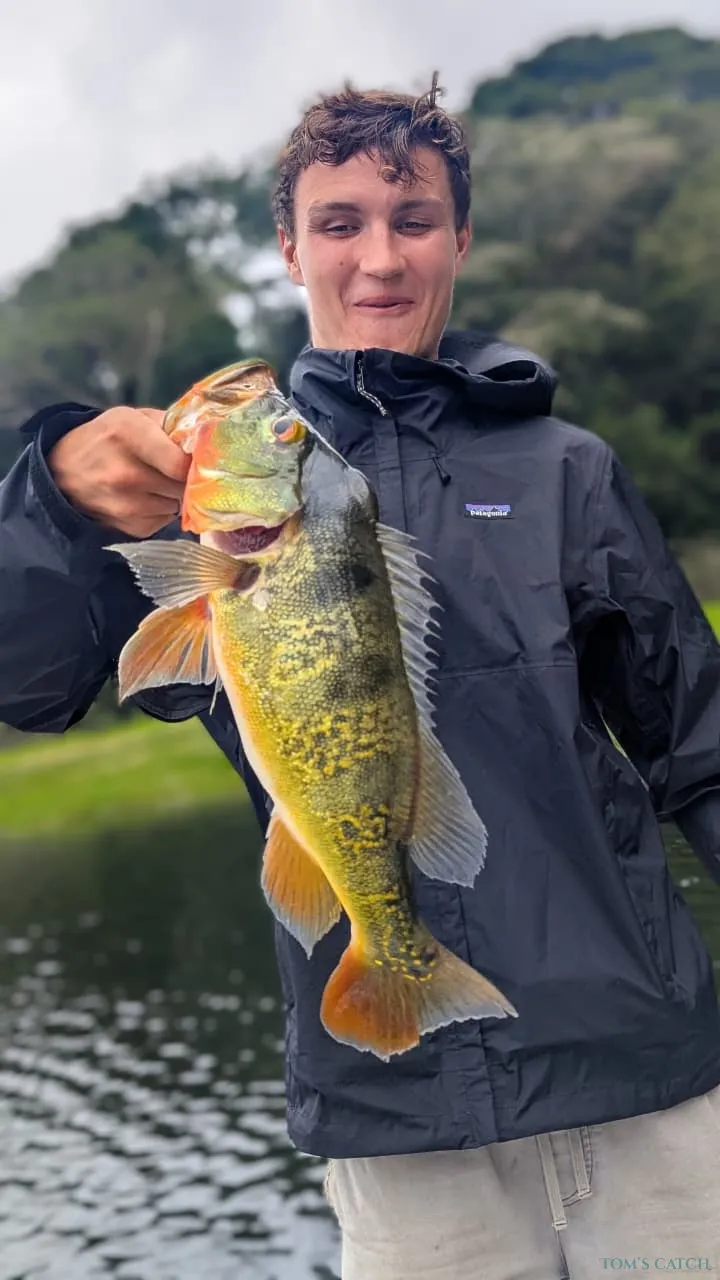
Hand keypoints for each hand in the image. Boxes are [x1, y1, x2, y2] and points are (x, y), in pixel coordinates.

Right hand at [47, 406, 189, 538]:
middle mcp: (125, 472)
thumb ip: (170, 426)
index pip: (181, 462)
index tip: (196, 459)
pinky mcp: (128, 526)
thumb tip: (205, 441)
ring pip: (177, 504)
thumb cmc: (106, 438)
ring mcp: (125, 504)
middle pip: (183, 484)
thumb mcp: (132, 417)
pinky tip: (144, 497)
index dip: (195, 462)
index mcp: (127, 434)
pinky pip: (164, 520)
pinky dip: (161, 510)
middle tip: (176, 469)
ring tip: (155, 481)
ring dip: (173, 494)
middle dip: (186, 477)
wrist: (62, 470)